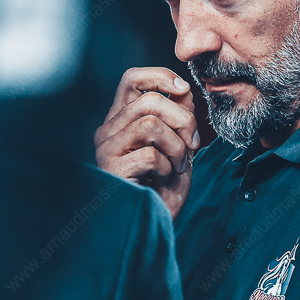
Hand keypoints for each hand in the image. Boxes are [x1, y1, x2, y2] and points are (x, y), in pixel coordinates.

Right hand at [95, 67, 199, 218]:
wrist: (152, 223)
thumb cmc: (163, 188)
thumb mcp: (178, 146)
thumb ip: (177, 118)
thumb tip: (182, 89)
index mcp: (122, 120)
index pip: (132, 79)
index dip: (160, 76)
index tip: (183, 89)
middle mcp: (108, 130)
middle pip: (149, 101)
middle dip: (182, 120)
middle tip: (192, 144)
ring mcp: (107, 149)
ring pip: (150, 124)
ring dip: (176, 147)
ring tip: (178, 166)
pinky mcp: (112, 169)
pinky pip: (150, 154)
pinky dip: (167, 167)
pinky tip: (162, 180)